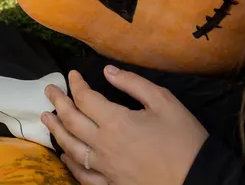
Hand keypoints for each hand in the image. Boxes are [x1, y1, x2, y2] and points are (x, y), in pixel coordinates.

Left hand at [42, 66, 208, 184]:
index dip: (76, 84)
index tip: (72, 74)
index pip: (85, 98)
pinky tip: (64, 155)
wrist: (198, 178)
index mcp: (116, 121)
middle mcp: (104, 145)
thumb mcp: (164, 101)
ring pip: (70, 147)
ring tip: (46, 118)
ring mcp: (105, 167)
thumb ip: (133, 84)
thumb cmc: (184, 139)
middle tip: (49, 90)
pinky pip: (82, 175)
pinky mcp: (110, 184)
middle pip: (71, 121)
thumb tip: (108, 71)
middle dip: (57, 102)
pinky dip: (69, 163)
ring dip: (55, 130)